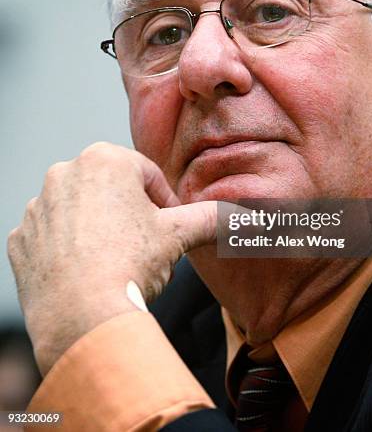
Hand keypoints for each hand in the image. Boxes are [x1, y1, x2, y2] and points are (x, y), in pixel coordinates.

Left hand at [8, 142, 218, 375]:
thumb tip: (244, 214)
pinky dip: (68, 250)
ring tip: (115, 262)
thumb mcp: (179, 235)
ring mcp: (38, 207)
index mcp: (104, 159)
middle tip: (145, 247)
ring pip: (81, 212)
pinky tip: (87, 272)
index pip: (148, 176)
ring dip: (99, 230)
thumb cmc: (131, 264)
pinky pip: (52, 237)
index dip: (165, 204)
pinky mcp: (20, 239)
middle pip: (112, 191)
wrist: (82, 317)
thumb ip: (212, 216)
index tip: (169, 229)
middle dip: (130, 214)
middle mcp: (64, 173)